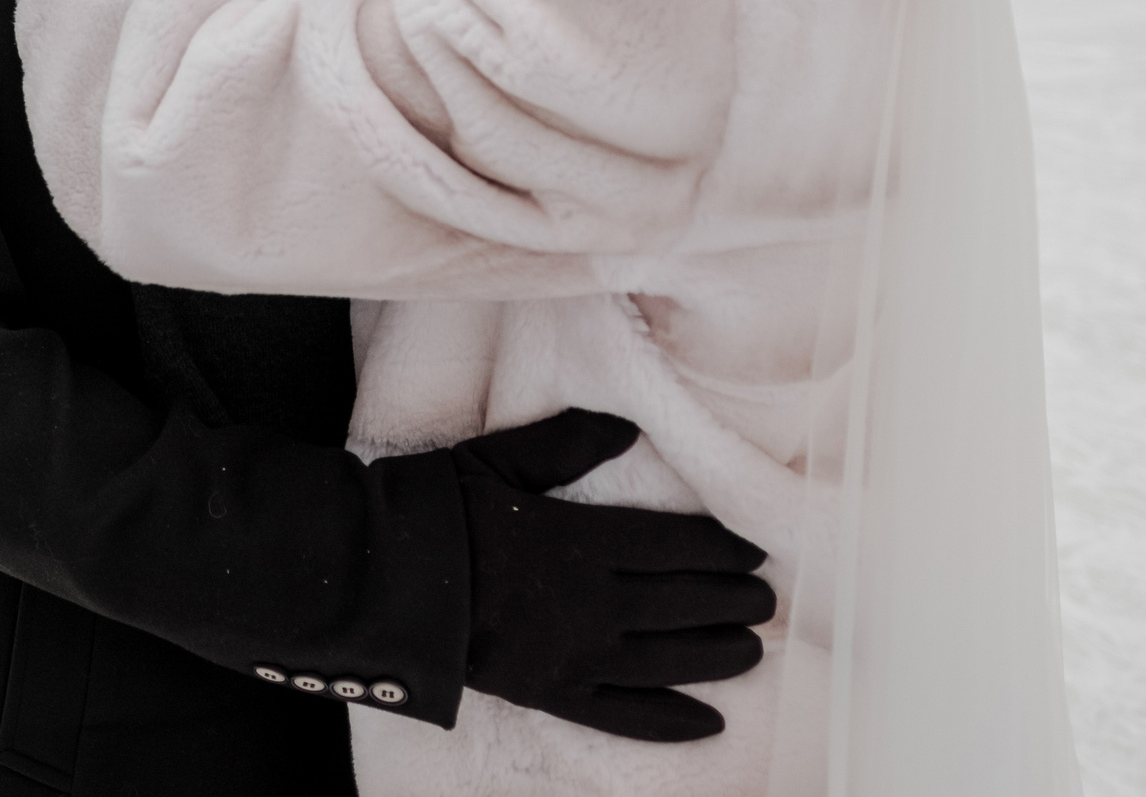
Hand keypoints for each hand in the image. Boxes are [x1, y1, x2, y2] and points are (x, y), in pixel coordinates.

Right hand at [452, 410, 773, 741]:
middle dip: (731, 601)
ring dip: (716, 656)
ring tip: (753, 651)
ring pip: (665, 660)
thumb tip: (628, 425)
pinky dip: (668, 720)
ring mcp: (572, 655)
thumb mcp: (499, 459)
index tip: (754, 552)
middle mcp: (588, 602)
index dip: (719, 550)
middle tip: (766, 600)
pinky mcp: (550, 694)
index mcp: (578, 539)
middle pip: (680, 603)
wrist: (379, 580)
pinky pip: (622, 716)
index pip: (671, 546)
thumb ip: (567, 442)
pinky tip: (707, 721)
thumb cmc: (438, 511)